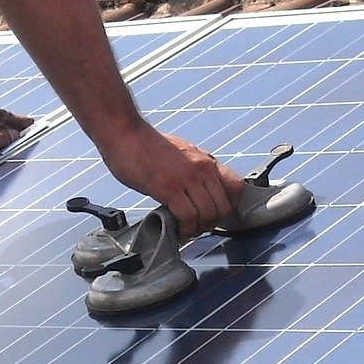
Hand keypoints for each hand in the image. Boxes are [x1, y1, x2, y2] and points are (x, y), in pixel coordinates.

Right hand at [100, 125, 244, 234]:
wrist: (125, 134)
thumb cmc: (146, 143)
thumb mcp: (181, 153)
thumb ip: (193, 170)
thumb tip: (195, 189)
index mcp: (206, 160)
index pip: (237, 186)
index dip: (230, 205)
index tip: (217, 213)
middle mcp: (202, 169)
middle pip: (224, 207)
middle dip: (211, 223)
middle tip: (197, 226)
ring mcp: (187, 179)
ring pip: (208, 215)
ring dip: (197, 229)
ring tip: (185, 229)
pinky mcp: (170, 189)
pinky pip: (188, 217)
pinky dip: (184, 229)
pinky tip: (175, 229)